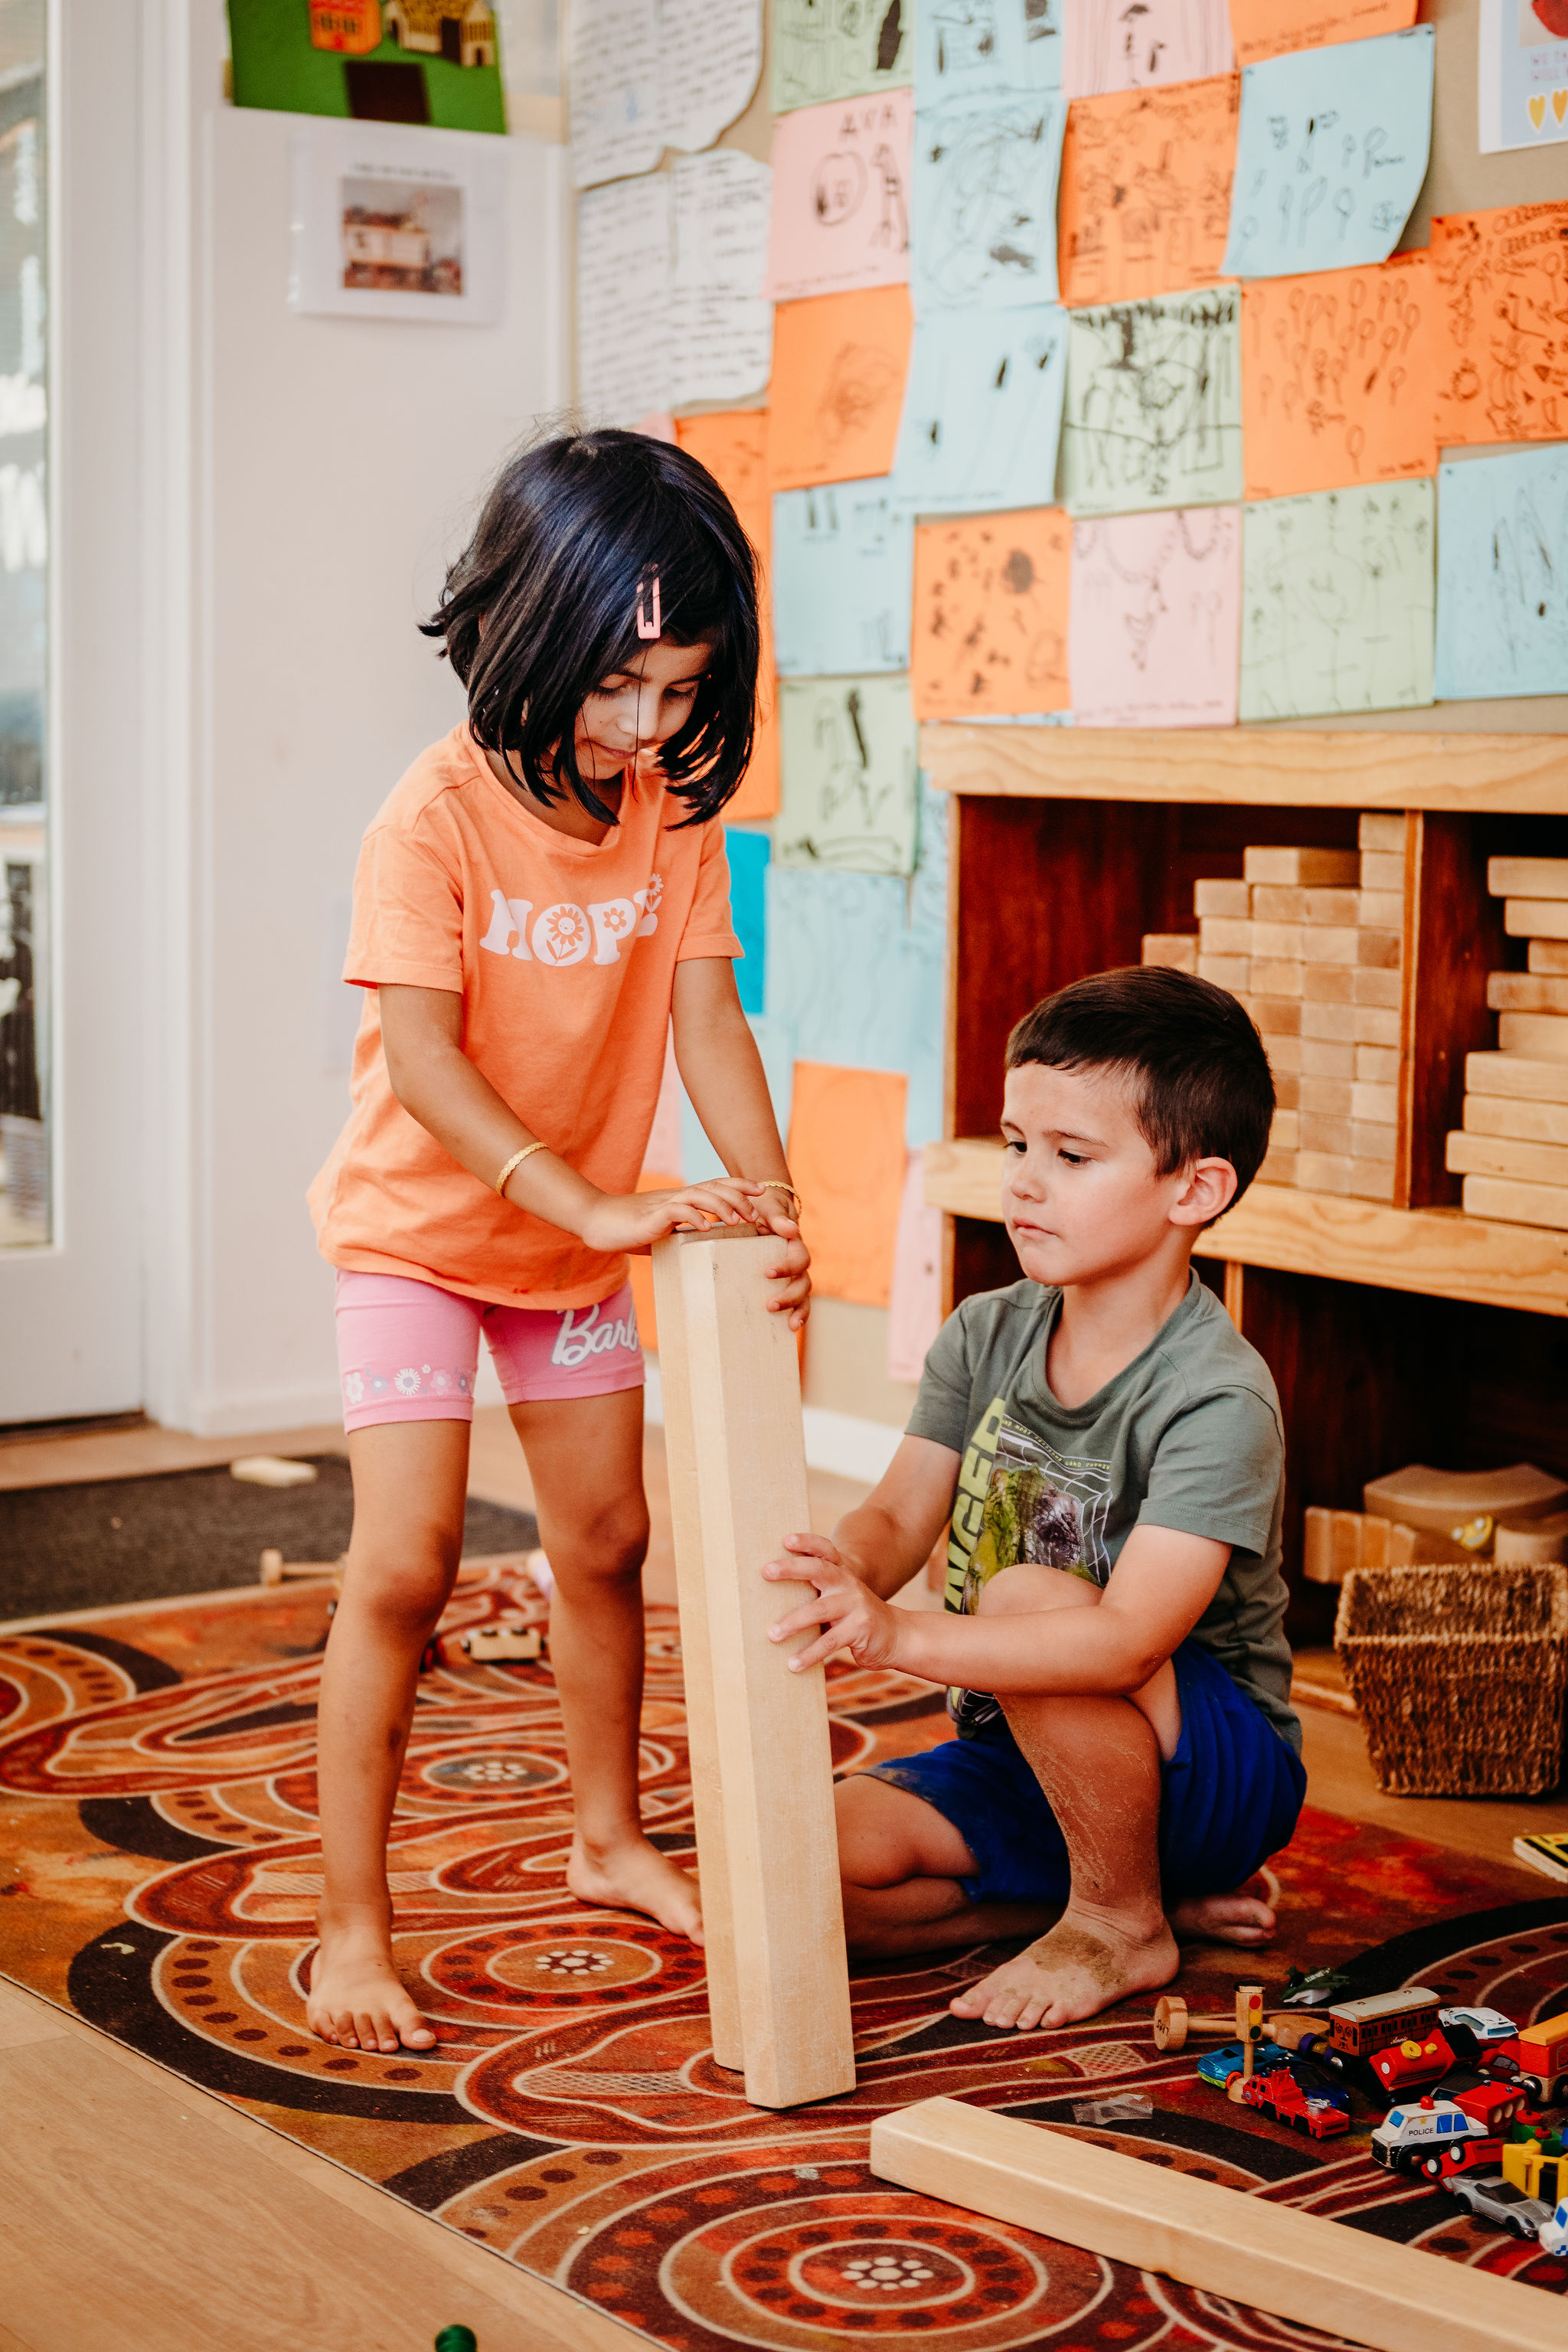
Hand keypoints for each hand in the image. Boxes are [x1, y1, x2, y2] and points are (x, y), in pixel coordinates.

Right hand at [580, 1177, 770, 1256]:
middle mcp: (677, 1196)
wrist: (596, 1221)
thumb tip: (704, 1249)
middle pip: (715, 1187)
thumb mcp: (663, 1233)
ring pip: (700, 1195)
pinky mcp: (651, 1216)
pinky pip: (676, 1211)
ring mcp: (664, 1204)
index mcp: (682, 1198)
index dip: (740, 1185)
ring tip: (738, 1220)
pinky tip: (706, 1228)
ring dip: (722, 1206)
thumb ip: (682, 1236)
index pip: (716, 1185)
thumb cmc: (629, 1229)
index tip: (762, 1191)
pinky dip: (693, 1217)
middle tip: (756, 1215)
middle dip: (739, 1197)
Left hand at [751, 1208, 811, 1332]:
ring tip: (789, 1325)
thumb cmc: (763, 1207)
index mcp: (794, 1244)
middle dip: (790, 1296)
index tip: (767, 1272)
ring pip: (803, 1295)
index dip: (787, 1267)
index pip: (799, 1258)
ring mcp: (793, 1275)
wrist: (762, 1209)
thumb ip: (777, 1216)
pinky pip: (795, 1302)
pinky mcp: (785, 1283)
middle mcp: (797, 1262)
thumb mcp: (767, 1207)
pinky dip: (795, 1315)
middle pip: (804, 1282)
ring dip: (798, 1310)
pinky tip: (788, 1328)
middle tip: (770, 1305)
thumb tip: (790, 1229)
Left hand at [762, 1533, 902, 1673]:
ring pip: (819, 1610)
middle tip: (766, 1572)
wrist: (897, 1636)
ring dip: (793, 1623)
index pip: (823, 1551)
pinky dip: (809, 1654)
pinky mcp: (860, 1629)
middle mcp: (848, 1584)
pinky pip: (830, 1642)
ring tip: (772, 1635)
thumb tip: (769, 1601)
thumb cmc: (855, 1619)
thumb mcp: (838, 1600)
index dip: (806, 1542)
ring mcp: (856, 1605)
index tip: (786, 1539)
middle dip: (791, 1569)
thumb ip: (816, 1595)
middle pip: (819, 1570)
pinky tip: (793, 1664)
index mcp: (840, 1574)